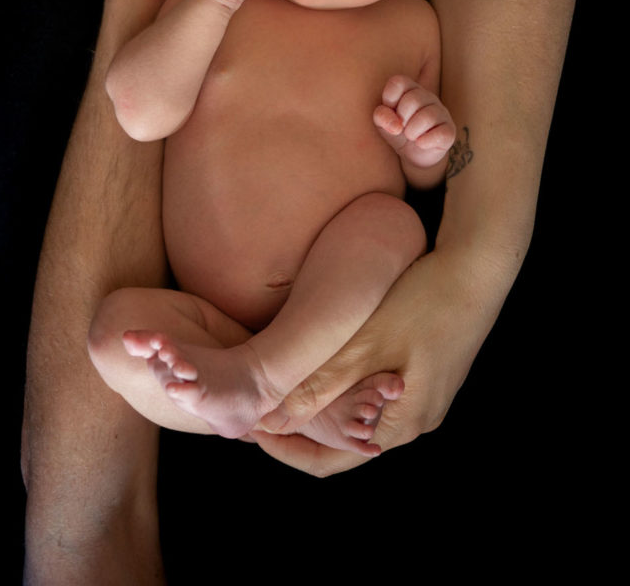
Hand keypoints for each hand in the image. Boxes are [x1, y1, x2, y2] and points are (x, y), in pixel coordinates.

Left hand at [249, 247, 494, 476]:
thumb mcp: (366, 344)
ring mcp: (428, 397)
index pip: (332, 462)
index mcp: (401, 424)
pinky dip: (351, 387)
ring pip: (364, 416)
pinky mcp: (431, 373)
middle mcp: (418, 420)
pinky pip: (381, 395)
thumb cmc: (424, 303)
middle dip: (303, 428)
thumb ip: (320, 386)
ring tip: (289, 382)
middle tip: (263, 404)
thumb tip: (271, 421)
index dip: (288, 450)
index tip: (253, 429)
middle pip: (348, 443)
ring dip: (328, 405)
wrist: (479, 269)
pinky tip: (331, 360)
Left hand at [373, 74, 454, 168]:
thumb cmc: (397, 131)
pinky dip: (424, 142)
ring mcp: (441, 112)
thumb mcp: (382, 123)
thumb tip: (395, 125)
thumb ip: (381, 116)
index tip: (390, 112)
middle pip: (413, 99)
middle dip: (402, 118)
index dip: (389, 99)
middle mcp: (428, 96)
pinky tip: (421, 143)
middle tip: (402, 127)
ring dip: (412, 132)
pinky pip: (440, 134)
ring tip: (411, 136)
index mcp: (410, 88)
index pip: (398, 82)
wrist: (413, 154)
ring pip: (427, 117)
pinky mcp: (449, 131)